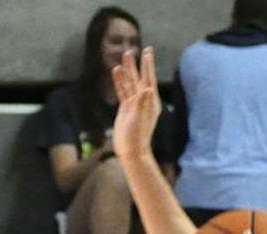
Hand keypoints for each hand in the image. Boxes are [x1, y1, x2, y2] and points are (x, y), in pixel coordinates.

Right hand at [111, 45, 160, 160]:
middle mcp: (143, 101)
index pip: (149, 79)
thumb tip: (147, 88)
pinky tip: (116, 71)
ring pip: (130, 83)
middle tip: (132, 49)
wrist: (131, 151)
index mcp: (150, 102)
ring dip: (127, 70)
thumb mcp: (140, 118)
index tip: (147, 51)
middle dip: (136, 64)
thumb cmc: (137, 136)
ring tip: (123, 56)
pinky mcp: (126, 109)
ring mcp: (134, 104)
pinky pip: (122, 91)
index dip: (148, 65)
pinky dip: (119, 81)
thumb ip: (142, 103)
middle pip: (139, 78)